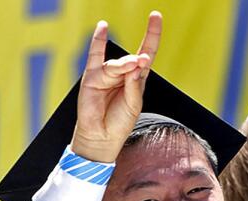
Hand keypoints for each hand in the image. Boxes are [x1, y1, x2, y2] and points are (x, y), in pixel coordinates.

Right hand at [70, 11, 162, 161]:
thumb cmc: (120, 122)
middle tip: (141, 61)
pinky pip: (95, 55)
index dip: (152, 35)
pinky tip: (103, 28)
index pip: (147, 51)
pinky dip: (98, 41)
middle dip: (138, 59)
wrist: (102, 137)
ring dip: (124, 65)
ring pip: (118, 64)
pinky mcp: (92, 77)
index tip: (155, 16)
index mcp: (137, 78)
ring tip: (131, 67)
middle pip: (133, 58)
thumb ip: (135, 85)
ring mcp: (107, 74)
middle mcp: (123, 73)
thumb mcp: (134, 104)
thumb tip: (134, 65)